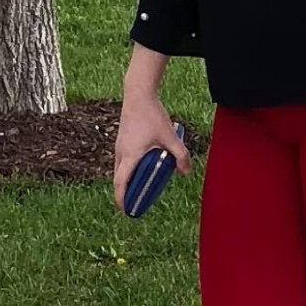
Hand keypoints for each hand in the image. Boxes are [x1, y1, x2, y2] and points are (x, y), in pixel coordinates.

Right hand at [113, 95, 191, 211]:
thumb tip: (186, 172)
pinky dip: (129, 169)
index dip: (121, 198)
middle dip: (125, 193)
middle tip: (135, 203)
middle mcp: (121, 153)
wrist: (138, 95)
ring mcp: (119, 146)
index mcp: (130, 155)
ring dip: (128, 180)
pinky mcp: (122, 140)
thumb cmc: (152, 115)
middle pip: (119, 179)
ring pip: (120, 169)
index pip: (121, 183)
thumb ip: (180, 155)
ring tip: (140, 188)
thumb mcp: (170, 137)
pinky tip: (143, 168)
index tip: (125, 210)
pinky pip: (122, 161)